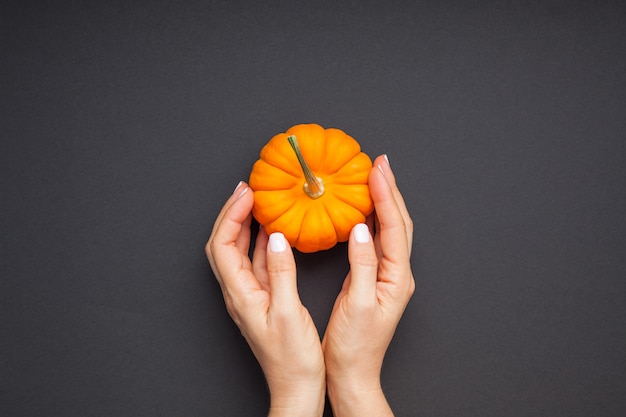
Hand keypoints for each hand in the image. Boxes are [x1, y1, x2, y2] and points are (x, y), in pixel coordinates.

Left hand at [206, 182, 324, 416]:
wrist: (296, 387)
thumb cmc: (292, 360)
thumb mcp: (288, 313)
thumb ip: (282, 273)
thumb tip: (277, 238)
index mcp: (240, 295)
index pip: (223, 244)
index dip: (231, 215)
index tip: (248, 194)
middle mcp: (238, 292)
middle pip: (223, 244)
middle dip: (231, 213)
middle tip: (247, 190)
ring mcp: (249, 295)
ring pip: (239, 251)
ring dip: (244, 225)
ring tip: (257, 203)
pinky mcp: (262, 298)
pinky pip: (256, 262)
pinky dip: (261, 242)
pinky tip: (274, 232)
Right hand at [322, 155, 414, 416]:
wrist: (353, 372)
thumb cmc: (355, 345)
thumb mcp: (359, 303)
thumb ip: (361, 264)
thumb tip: (360, 229)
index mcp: (397, 278)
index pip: (393, 227)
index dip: (385, 195)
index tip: (376, 169)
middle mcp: (397, 273)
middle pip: (398, 222)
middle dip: (390, 190)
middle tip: (379, 163)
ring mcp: (387, 276)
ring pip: (389, 229)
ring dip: (383, 201)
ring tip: (373, 177)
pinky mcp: (374, 278)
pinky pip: (377, 240)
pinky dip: (372, 219)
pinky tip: (362, 211)